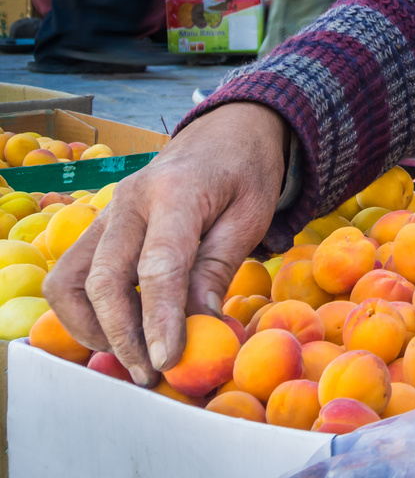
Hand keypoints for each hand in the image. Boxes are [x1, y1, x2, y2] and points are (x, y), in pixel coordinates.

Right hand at [43, 103, 286, 385]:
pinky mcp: (97, 226)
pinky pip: (70, 275)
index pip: (159, 265)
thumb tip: (201, 326)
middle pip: (105, 280)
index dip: (161, 319)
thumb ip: (219, 266)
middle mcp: (129, 199)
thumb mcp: (252, 214)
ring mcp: (106, 212)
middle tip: (152, 373)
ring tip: (131, 355)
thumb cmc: (245, 173)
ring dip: (93, 327)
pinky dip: (83, 311)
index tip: (168, 361)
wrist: (224, 133)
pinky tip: (116, 330)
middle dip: (124, 336)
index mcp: (176, 190)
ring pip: (70, 281)